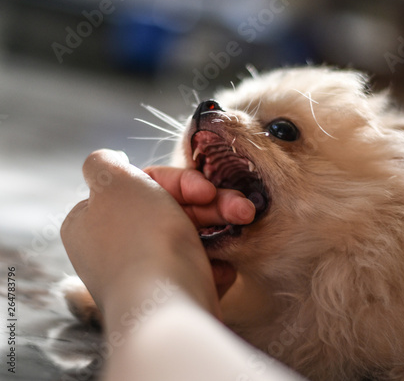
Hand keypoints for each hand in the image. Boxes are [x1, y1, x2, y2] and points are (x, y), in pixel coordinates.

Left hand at [60, 150, 245, 326]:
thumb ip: (102, 163)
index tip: (204, 189)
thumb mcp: (114, 182)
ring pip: (188, 235)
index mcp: (93, 221)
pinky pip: (194, 268)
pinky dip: (211, 263)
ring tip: (246, 222)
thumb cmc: (142, 237)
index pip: (142, 186)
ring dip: (220, 224)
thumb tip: (108, 161)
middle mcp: (114, 248)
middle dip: (210, 203)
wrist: (166, 306)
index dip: (178, 182)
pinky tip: (220, 269)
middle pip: (169, 208)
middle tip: (242, 208)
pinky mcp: (168, 298)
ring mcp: (143, 275)